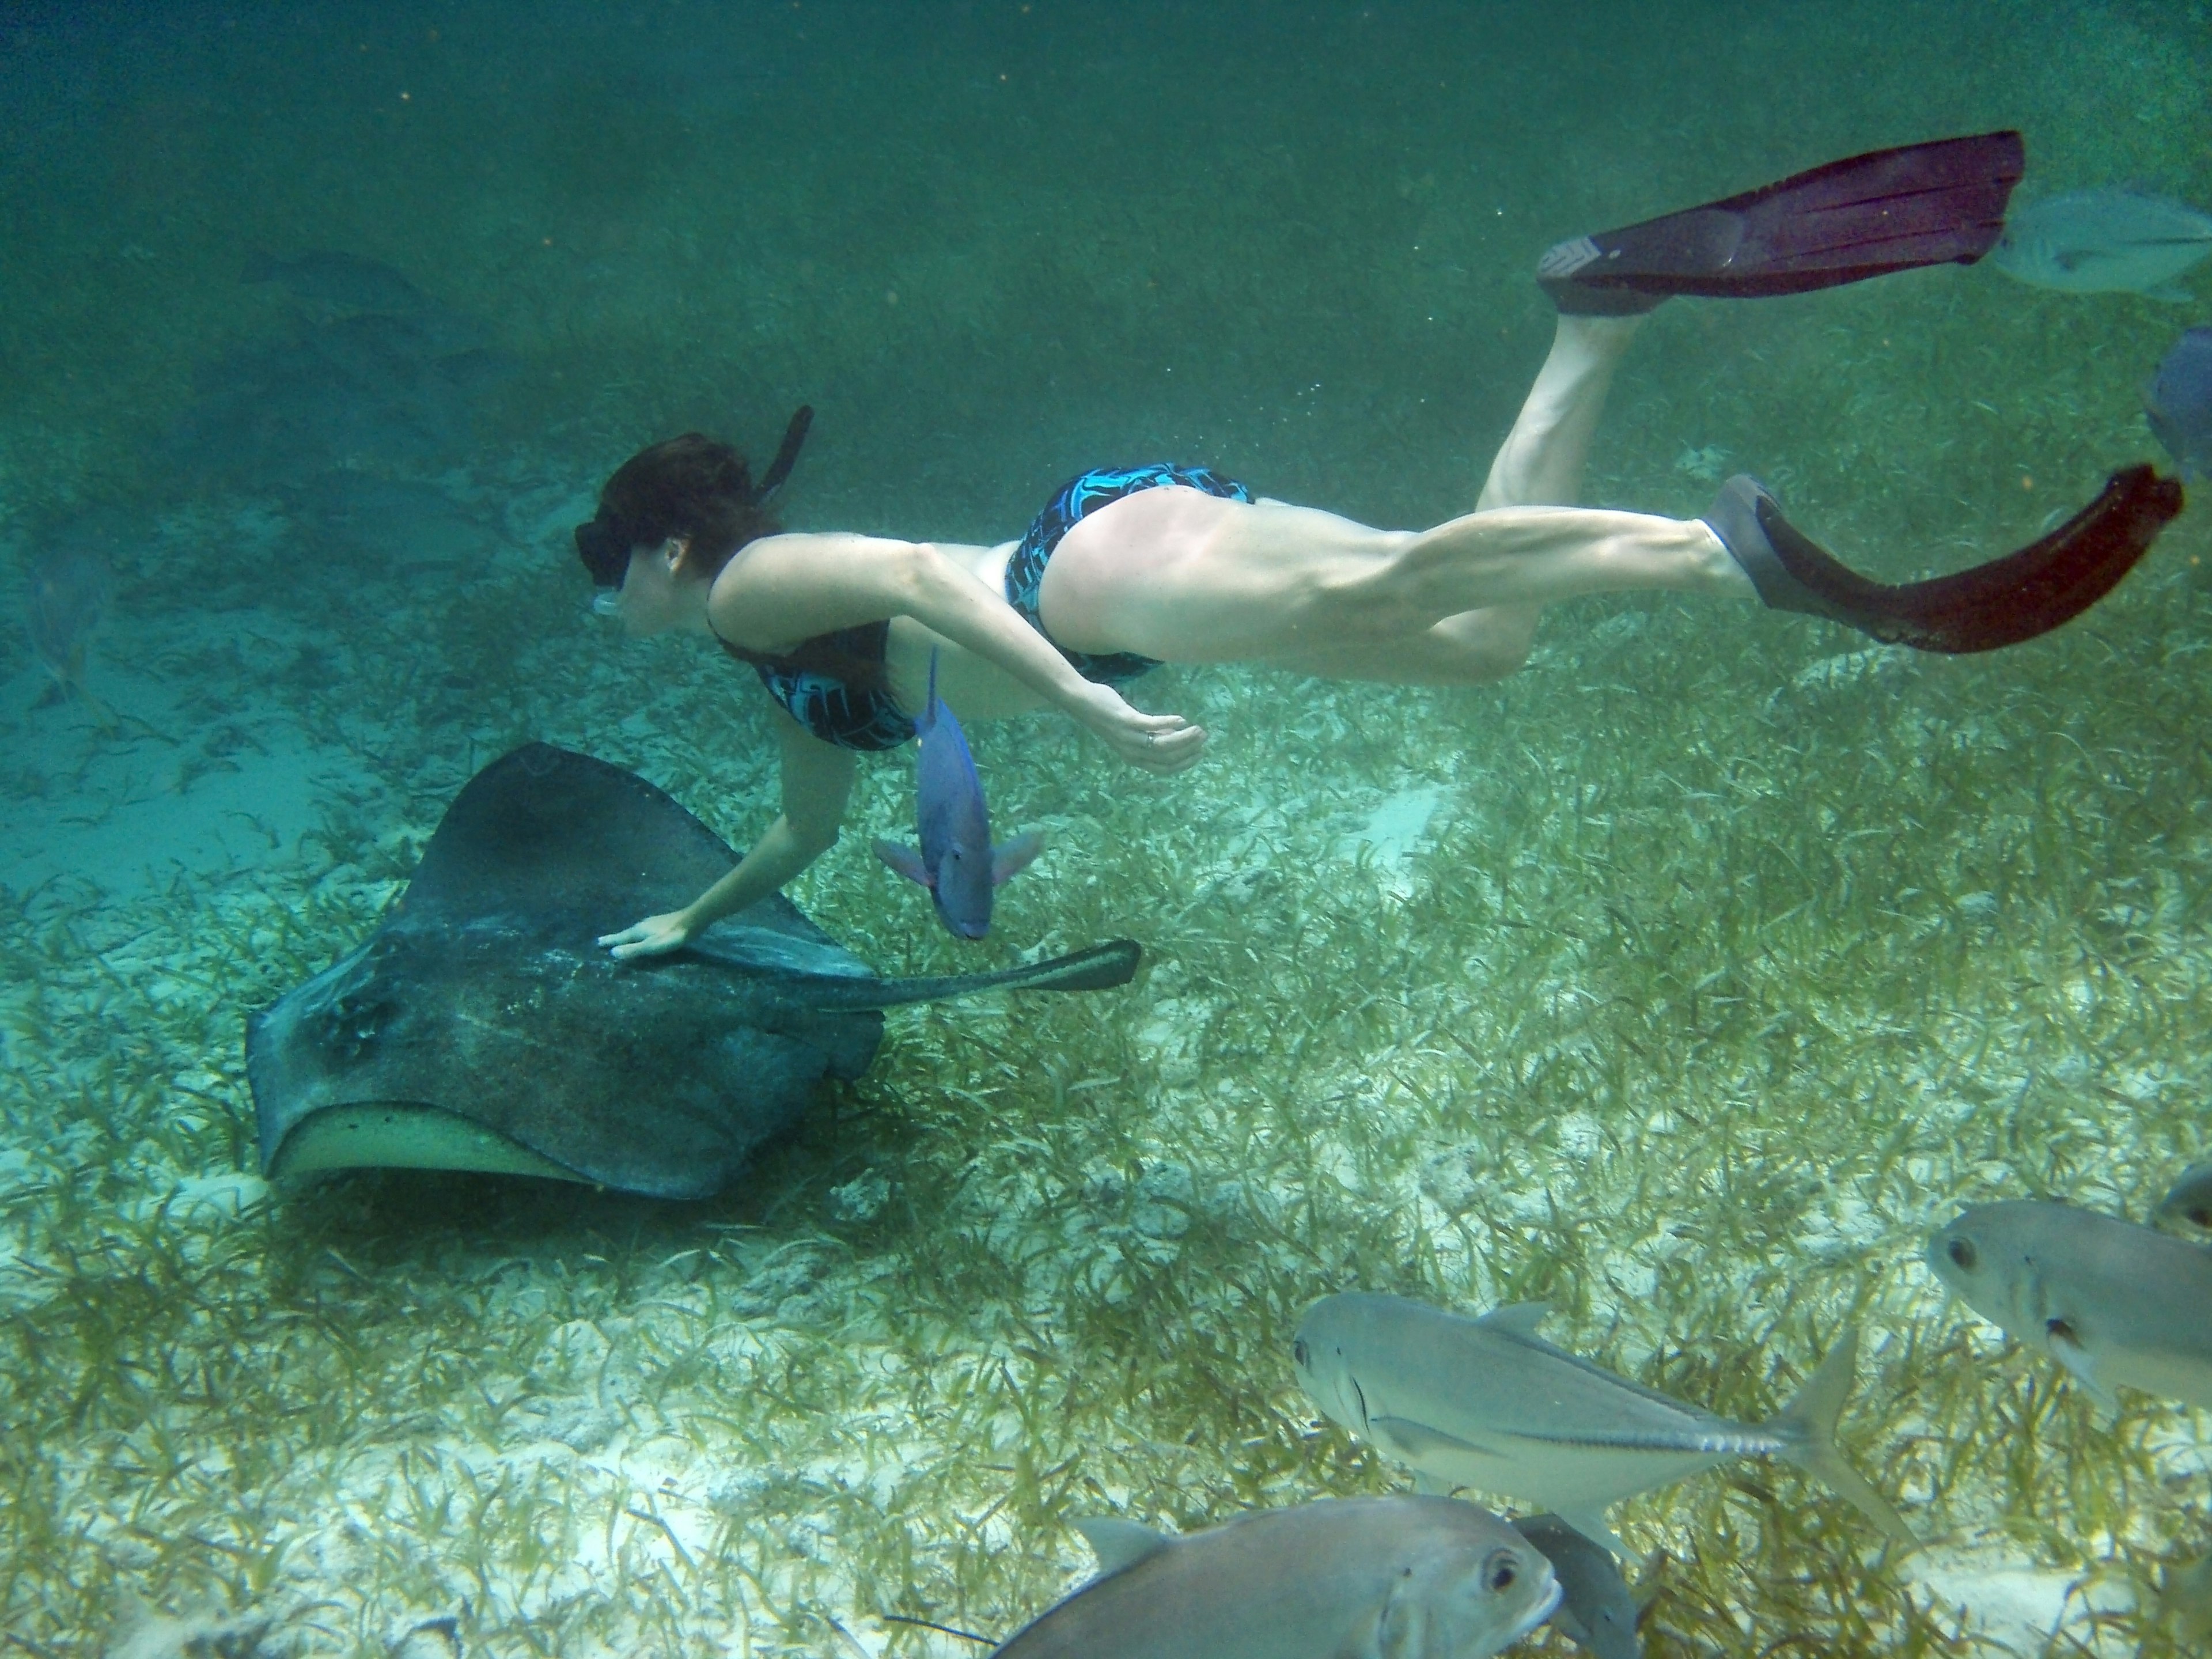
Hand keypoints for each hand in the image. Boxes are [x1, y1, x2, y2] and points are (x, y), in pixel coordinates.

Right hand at [596, 910, 696, 959]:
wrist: (691, 921)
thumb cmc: (671, 936)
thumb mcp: (651, 946)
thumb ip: (633, 950)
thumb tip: (613, 953)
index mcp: (638, 931)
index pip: (620, 937)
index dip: (609, 941)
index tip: (598, 942)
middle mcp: (642, 924)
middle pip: (626, 933)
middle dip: (616, 938)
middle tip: (605, 942)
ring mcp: (652, 922)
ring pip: (635, 931)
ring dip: (627, 936)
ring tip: (622, 939)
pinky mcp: (661, 923)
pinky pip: (644, 929)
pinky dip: (638, 934)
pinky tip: (643, 934)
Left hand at [1075, 682, 1207, 774]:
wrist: (1082, 702)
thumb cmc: (1108, 715)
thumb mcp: (1131, 730)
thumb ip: (1153, 734)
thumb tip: (1177, 734)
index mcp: (1133, 757)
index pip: (1164, 768)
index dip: (1184, 763)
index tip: (1199, 754)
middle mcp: (1131, 752)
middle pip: (1166, 757)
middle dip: (1189, 749)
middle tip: (1204, 738)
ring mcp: (1128, 737)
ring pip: (1162, 744)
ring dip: (1183, 738)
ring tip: (1198, 729)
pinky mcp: (1126, 721)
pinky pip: (1151, 725)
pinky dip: (1168, 723)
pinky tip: (1181, 719)